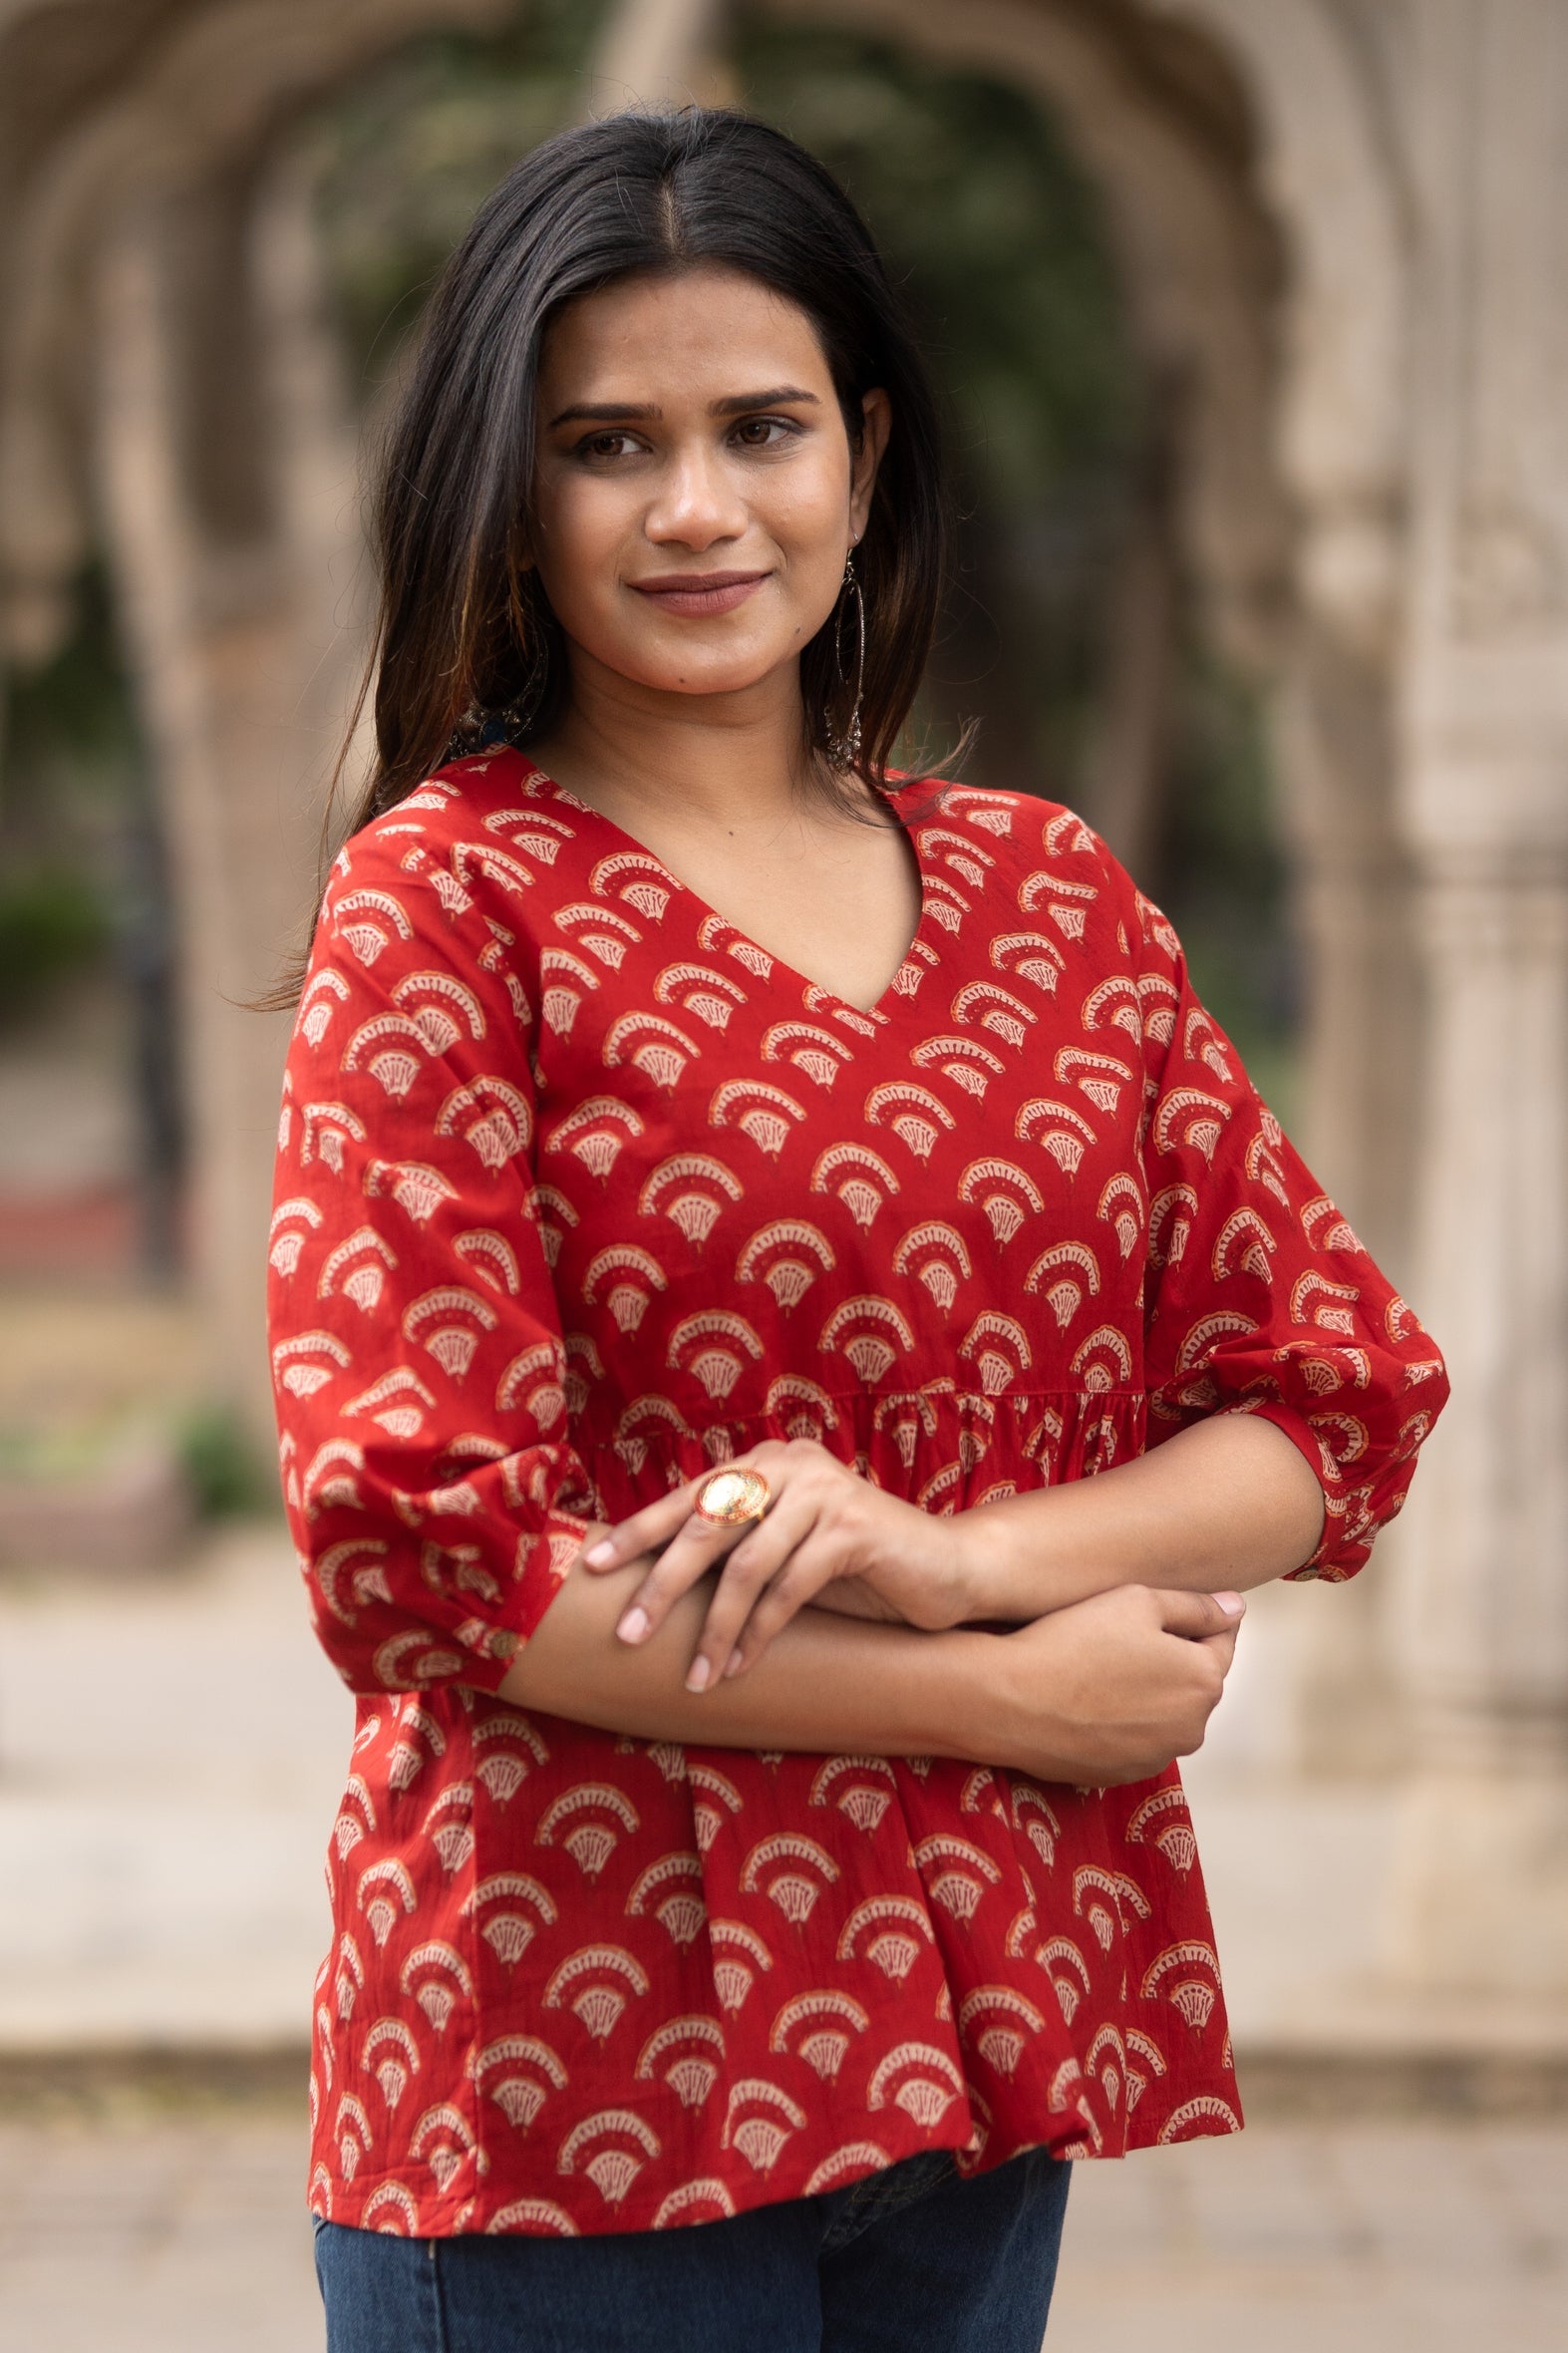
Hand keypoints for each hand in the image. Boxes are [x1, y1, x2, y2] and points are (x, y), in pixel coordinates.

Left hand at [579, 1441, 975, 1692]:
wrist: (943, 1568)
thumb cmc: (853, 1564)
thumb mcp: (784, 1546)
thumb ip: (737, 1545)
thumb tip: (651, 1587)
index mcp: (764, 1463)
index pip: (688, 1497)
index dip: (638, 1532)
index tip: (591, 1568)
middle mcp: (789, 1466)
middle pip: (707, 1525)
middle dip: (663, 1584)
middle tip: (628, 1633)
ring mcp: (824, 1492)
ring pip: (747, 1565)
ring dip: (716, 1628)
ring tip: (696, 1676)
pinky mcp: (854, 1528)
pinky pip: (790, 1586)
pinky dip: (760, 1632)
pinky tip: (742, 1666)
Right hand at [990, 1585, 1244, 1784]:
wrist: (1010, 1701)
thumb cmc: (1073, 1640)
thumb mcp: (1138, 1600)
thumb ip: (1197, 1606)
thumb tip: (1236, 1608)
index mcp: (1204, 1680)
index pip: (1223, 1640)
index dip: (1196, 1617)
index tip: (1164, 1608)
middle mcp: (1192, 1728)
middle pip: (1195, 1680)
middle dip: (1172, 1657)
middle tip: (1123, 1635)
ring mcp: (1158, 1757)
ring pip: (1165, 1713)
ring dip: (1148, 1692)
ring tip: (1101, 1668)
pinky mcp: (1123, 1775)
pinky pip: (1136, 1739)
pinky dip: (1123, 1721)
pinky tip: (1088, 1700)